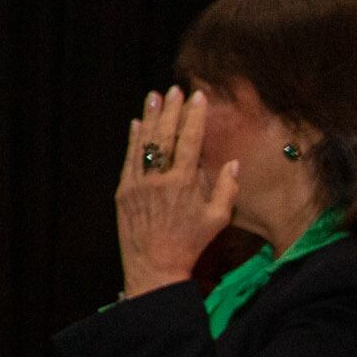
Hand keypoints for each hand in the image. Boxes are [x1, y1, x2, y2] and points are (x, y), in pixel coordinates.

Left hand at [116, 86, 237, 296]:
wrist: (154, 266)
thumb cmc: (191, 243)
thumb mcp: (218, 218)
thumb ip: (227, 188)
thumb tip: (233, 162)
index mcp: (184, 183)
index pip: (189, 141)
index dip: (193, 117)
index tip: (198, 97)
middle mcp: (158, 179)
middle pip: (164, 136)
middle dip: (171, 110)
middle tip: (175, 90)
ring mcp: (137, 184)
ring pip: (143, 144)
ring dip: (149, 118)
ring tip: (154, 97)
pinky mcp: (123, 192)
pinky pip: (128, 160)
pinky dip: (133, 140)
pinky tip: (137, 124)